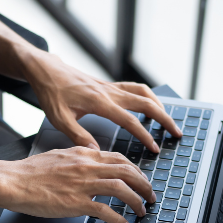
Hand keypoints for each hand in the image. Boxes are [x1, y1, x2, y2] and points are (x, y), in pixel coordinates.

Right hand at [0, 147, 155, 222]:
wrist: (14, 181)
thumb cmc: (30, 172)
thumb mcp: (59, 155)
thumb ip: (78, 157)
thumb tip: (90, 157)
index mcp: (84, 154)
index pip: (119, 159)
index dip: (135, 170)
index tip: (141, 179)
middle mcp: (87, 166)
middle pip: (127, 172)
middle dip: (144, 185)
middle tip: (150, 196)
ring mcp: (83, 184)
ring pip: (121, 188)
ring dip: (136, 201)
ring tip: (142, 211)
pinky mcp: (76, 202)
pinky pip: (106, 211)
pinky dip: (119, 220)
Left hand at [23, 53, 181, 152]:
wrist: (46, 70)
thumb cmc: (50, 93)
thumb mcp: (59, 119)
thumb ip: (78, 136)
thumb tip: (97, 152)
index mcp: (99, 102)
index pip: (129, 120)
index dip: (145, 135)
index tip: (155, 147)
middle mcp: (109, 92)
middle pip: (146, 103)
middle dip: (165, 119)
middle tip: (176, 133)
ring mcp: (111, 86)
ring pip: (144, 93)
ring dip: (160, 106)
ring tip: (168, 121)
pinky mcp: (109, 84)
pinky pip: (136, 88)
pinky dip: (148, 97)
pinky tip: (150, 107)